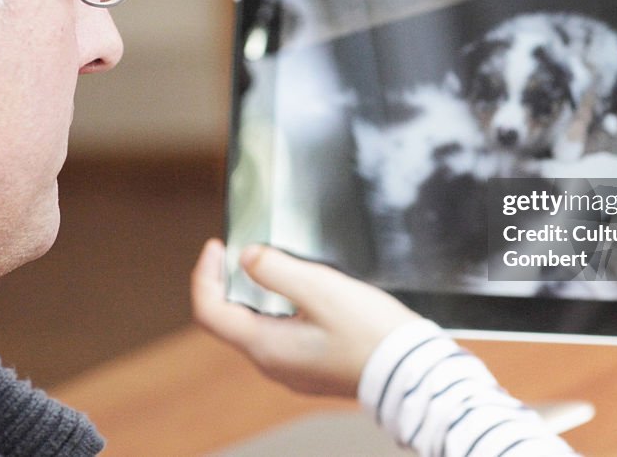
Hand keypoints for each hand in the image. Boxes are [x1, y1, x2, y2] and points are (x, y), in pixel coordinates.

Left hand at [191, 239, 420, 396]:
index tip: (217, 246)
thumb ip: (277, 270)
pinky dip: (277, 308)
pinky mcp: (312, 367)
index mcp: (266, 346)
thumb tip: (248, 258)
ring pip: (256, 326)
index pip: (209, 312)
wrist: (411, 371)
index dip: (205, 275)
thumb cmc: (371, 333)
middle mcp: (273, 364)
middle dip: (229, 282)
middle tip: (242, 250)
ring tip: (272, 264)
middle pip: (230, 319)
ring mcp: (292, 369)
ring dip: (255, 294)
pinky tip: (300, 292)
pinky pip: (281, 335)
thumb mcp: (321, 289)